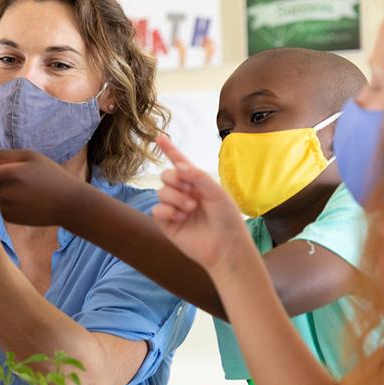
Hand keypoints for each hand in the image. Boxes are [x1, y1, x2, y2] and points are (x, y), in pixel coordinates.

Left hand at [0, 150, 82, 226]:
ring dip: (8, 189)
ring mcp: (6, 208)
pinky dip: (12, 201)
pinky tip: (29, 203)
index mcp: (9, 174)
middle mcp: (4, 193)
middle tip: (28, 178)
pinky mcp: (9, 218)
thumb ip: (1, 157)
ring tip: (32, 191)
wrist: (70, 204)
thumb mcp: (30, 156)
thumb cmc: (50, 175)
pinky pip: (2, 205)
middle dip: (1, 176)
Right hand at [151, 135, 252, 270]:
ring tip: (190, 209)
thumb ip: (198, 177)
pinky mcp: (166, 223)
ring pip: (161, 192)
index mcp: (197, 184)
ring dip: (175, 198)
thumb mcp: (217, 193)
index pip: (180, 164)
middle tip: (190, 192)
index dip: (170, 150)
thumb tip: (178, 166)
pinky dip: (167, 211)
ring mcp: (174, 209)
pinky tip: (180, 219)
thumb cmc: (227, 220)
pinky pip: (156, 209)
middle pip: (166, 176)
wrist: (225, 247)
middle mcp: (184, 194)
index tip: (160, 137)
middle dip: (175, 180)